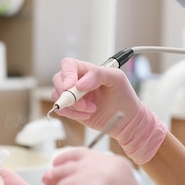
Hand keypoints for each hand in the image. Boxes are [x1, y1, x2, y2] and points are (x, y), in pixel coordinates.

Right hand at [51, 58, 166, 163]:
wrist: (126, 120)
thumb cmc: (124, 96)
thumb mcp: (117, 78)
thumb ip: (99, 74)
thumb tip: (80, 84)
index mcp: (87, 70)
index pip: (68, 65)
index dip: (66, 74)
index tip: (70, 86)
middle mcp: (77, 81)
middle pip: (58, 80)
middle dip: (68, 94)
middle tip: (83, 103)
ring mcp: (73, 95)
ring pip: (58, 96)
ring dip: (72, 106)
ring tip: (90, 109)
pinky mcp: (72, 109)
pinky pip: (62, 110)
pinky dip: (71, 114)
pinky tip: (86, 114)